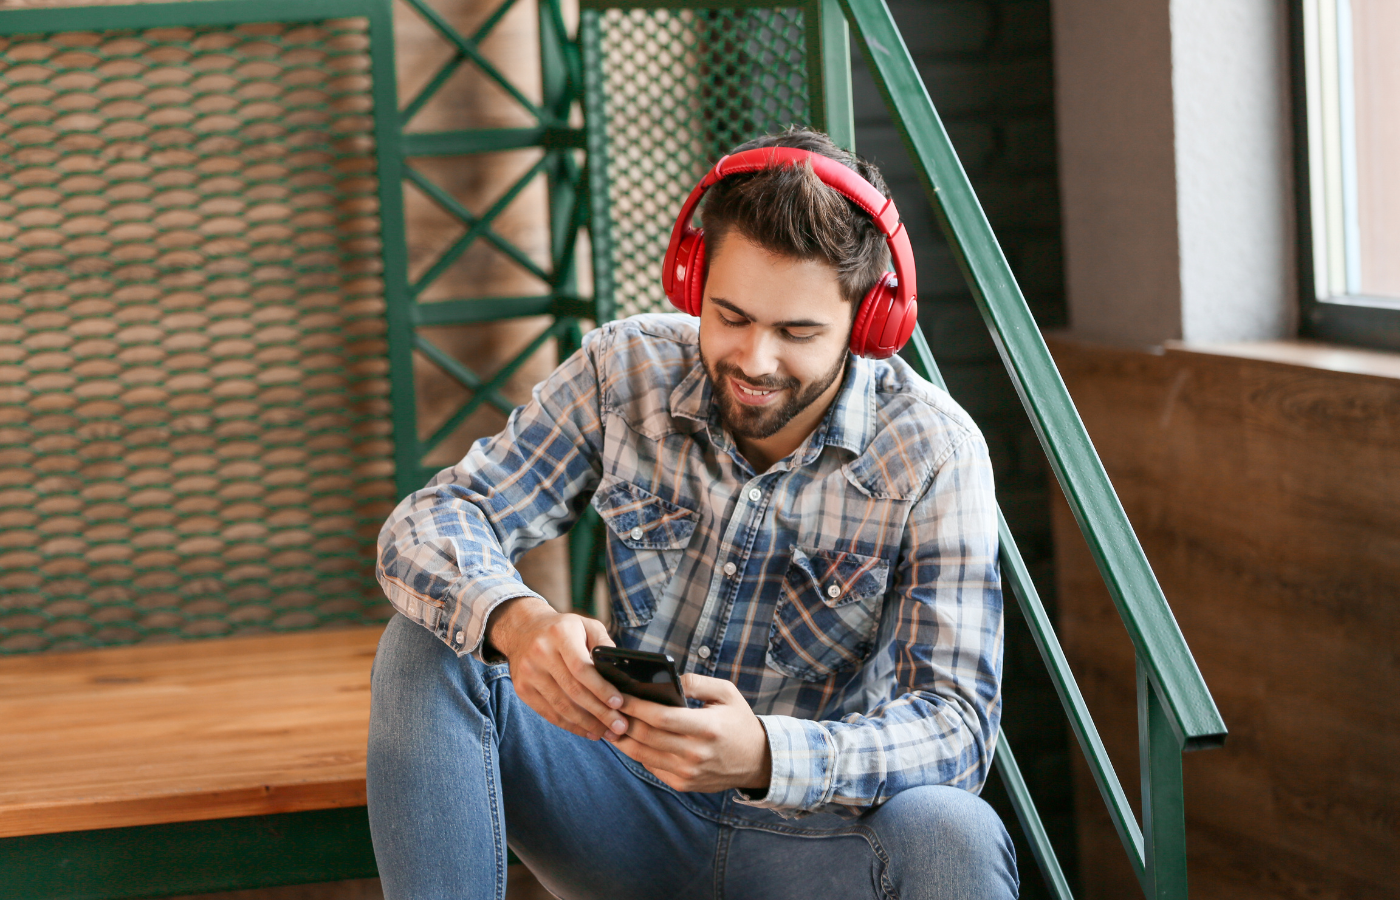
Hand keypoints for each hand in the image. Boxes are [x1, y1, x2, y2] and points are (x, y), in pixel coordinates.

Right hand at [485, 597, 627, 740]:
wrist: (522, 630)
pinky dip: (570, 725)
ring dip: (587, 724)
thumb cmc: (563, 629)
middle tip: (620, 726)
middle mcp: (541, 652)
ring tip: (607, 732)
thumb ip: (604, 644)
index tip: (619, 703)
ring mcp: (529, 672)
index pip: (582, 667)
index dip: (601, 688)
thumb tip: (620, 670)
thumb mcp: (586, 625)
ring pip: (561, 706)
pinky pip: (549, 713)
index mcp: (560, 634)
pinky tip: (587, 730)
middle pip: (573, 690)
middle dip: (600, 712)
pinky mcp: (522, 689)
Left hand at [607, 673, 771, 793]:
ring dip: (622, 739)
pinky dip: (637, 753)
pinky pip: (651, 767)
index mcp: (708, 728)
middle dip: (623, 721)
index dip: (636, 706)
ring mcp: (688, 772)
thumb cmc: (739, 721)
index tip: (618, 695)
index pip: (662, 717)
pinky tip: (628, 740)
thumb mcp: (727, 693)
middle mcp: (696, 753)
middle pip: (647, 736)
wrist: (757, 761)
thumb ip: (697, 682)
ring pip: (643, 755)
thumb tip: (669, 678)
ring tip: (609, 724)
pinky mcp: (683, 784)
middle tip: (607, 708)